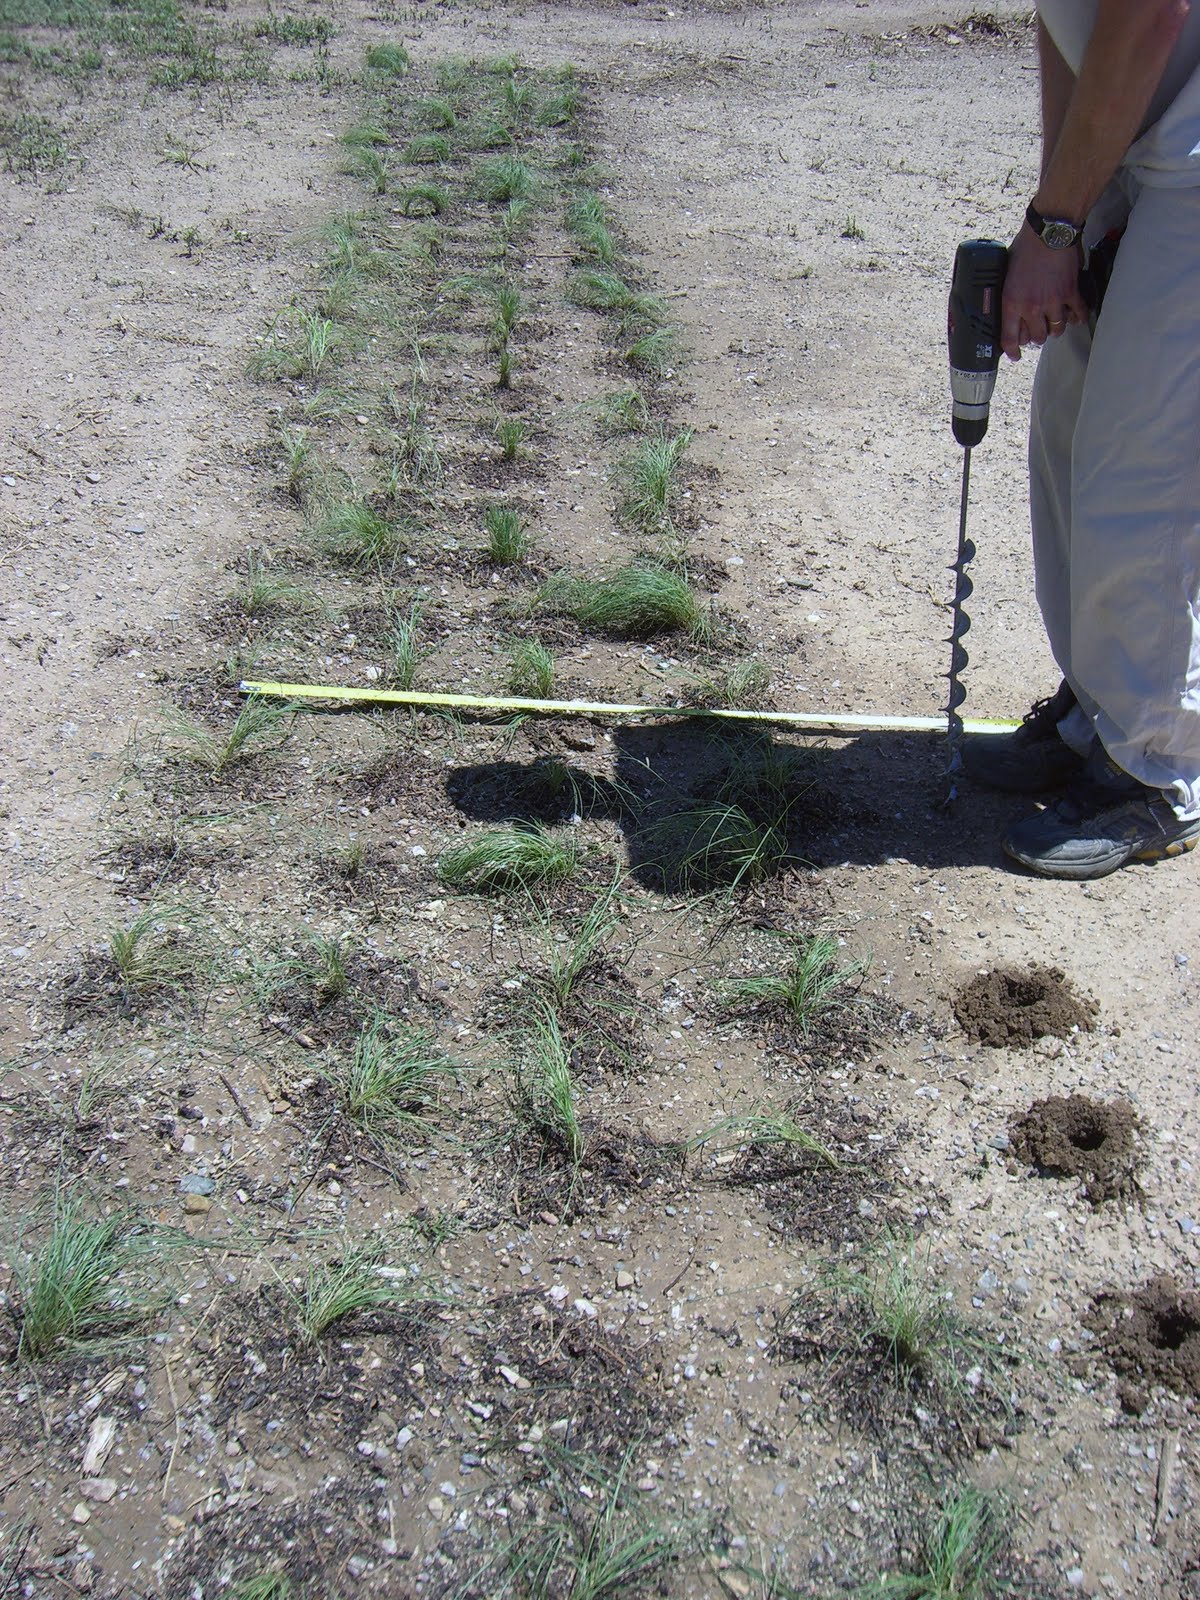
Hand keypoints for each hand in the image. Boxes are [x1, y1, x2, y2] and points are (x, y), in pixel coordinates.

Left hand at [1000, 222, 1088, 360]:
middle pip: (1036, 338)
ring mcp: (1053, 301)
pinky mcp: (1070, 292)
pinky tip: (1075, 318)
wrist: (1048, 232)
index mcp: (1012, 303)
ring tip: (1053, 324)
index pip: (1010, 339)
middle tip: (1036, 332)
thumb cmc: (1025, 247)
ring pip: (1056, 330)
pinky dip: (1077, 318)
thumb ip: (1008, 293)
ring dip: (1055, 329)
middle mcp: (1032, 307)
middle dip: (1036, 338)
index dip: (1012, 351)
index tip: (1015, 355)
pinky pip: (1077, 314)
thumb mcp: (1006, 273)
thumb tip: (1007, 305)